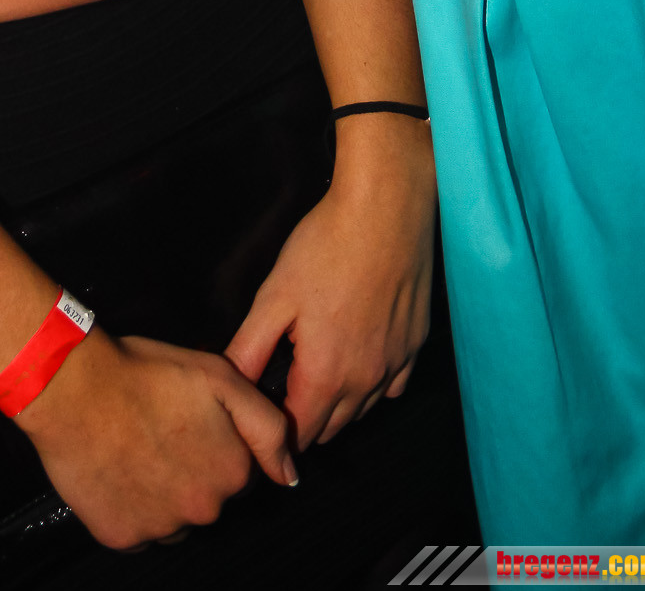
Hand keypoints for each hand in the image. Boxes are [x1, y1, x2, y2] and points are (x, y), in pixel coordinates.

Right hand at [18, 329, 296, 549]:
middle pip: (207, 497)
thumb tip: (289, 475)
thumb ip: (267, 424)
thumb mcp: (219, 376)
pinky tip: (119, 469)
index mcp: (231, 471)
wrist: (74, 388)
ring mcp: (163, 529)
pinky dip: (131, 507)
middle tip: (160, 431)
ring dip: (162, 492)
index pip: (238, 470)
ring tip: (136, 447)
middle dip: (191, 469)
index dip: (216, 443)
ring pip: (174, 516)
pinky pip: (139, 530)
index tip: (190, 422)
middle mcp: (204, 510)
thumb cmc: (144, 373)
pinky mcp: (124, 537)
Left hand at [226, 115, 435, 448]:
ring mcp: (396, 365)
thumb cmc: (327, 247)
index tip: (260, 412)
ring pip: (363, 410)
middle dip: (304, 419)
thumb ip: (249, 350)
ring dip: (337, 405)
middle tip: (282, 386)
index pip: (296, 434)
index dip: (273, 429)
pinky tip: (356, 356)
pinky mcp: (416, 345)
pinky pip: (392, 386)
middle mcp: (366, 382)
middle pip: (330, 429)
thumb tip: (229, 386)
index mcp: (326, 375)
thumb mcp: (274, 296)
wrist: (386, 210)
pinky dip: (372, 385)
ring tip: (314, 372)